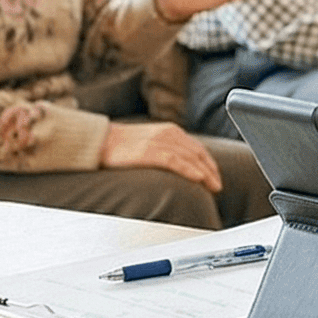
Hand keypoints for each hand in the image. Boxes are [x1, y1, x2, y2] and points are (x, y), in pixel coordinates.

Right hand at [100, 121, 222, 191]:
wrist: (99, 141)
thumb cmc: (121, 145)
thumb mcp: (150, 142)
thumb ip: (166, 149)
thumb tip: (181, 165)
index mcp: (170, 131)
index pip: (197, 148)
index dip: (209, 163)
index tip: (215, 176)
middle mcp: (169, 134)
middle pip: (198, 153)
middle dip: (211, 171)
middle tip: (218, 186)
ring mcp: (160, 142)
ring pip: (191, 158)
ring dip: (205, 174)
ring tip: (213, 187)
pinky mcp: (150, 152)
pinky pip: (176, 162)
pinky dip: (190, 170)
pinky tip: (199, 179)